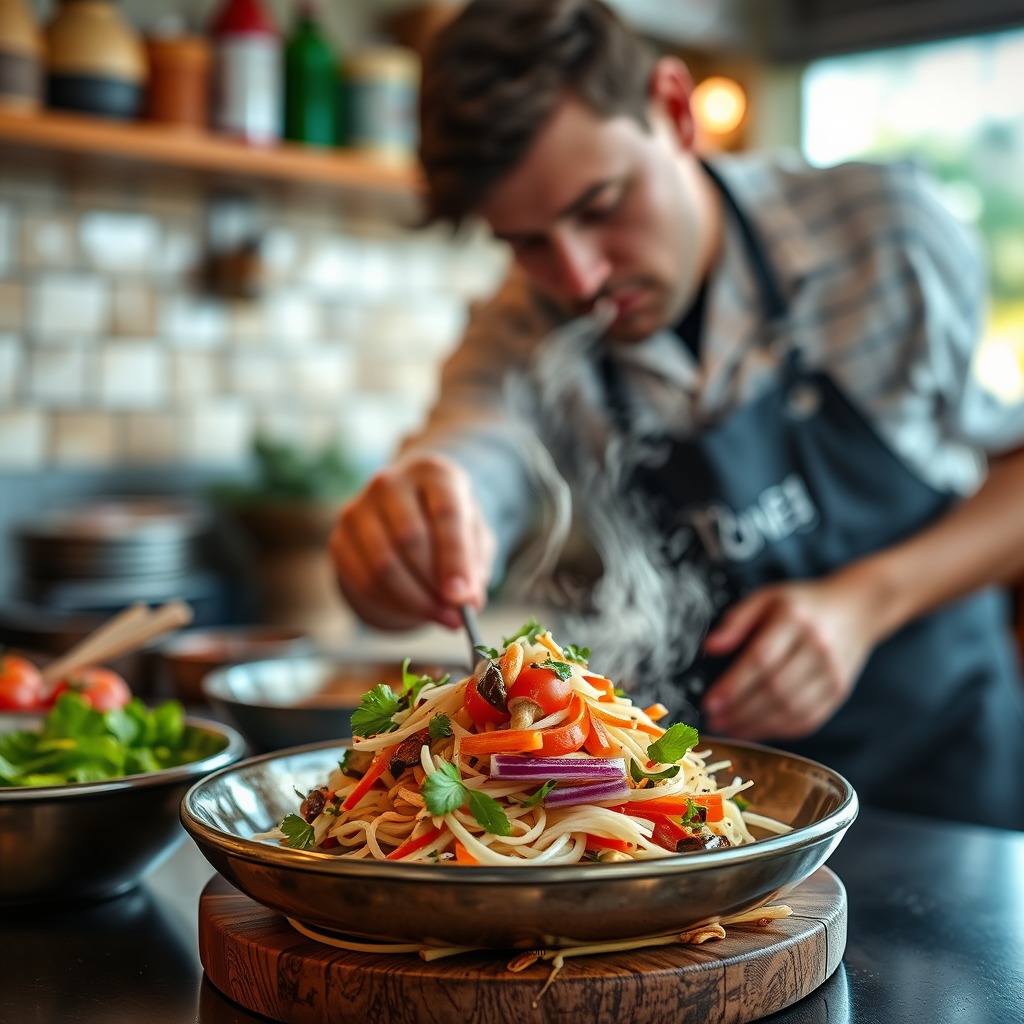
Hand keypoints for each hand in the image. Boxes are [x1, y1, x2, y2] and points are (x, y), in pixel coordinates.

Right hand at [329, 452, 495, 630]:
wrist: (410, 510)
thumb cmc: (447, 525)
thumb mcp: (474, 535)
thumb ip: (474, 565)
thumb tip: (467, 601)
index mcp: (433, 473)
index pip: (445, 514)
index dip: (455, 559)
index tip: (464, 598)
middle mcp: (390, 483)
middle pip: (410, 539)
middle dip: (434, 586)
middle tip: (455, 617)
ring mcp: (359, 509)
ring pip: (383, 564)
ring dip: (413, 601)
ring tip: (439, 616)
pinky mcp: (340, 538)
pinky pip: (363, 581)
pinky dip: (391, 604)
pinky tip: (413, 611)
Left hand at [699, 575, 880, 740]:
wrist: (856, 609)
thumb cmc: (803, 604)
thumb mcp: (766, 598)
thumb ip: (736, 620)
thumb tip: (710, 647)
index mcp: (794, 620)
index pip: (761, 659)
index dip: (733, 685)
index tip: (710, 702)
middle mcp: (817, 647)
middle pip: (775, 689)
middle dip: (740, 711)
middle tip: (714, 720)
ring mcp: (832, 672)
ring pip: (791, 709)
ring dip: (756, 726)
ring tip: (729, 729)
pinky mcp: (839, 691)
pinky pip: (808, 719)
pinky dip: (779, 730)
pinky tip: (756, 730)